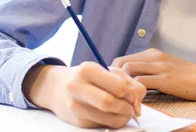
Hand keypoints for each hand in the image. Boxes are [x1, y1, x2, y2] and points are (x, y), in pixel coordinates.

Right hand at [23, 62, 145, 128]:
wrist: (57, 88)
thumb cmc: (89, 77)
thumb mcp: (107, 71)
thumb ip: (128, 82)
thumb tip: (137, 103)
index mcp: (88, 70)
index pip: (118, 86)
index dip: (130, 93)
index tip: (132, 95)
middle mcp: (78, 87)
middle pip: (110, 103)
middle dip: (127, 108)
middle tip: (131, 108)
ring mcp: (75, 106)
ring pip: (108, 118)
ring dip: (122, 118)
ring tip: (124, 112)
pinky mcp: (77, 122)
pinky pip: (103, 126)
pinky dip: (113, 122)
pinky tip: (112, 115)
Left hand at [112, 48, 195, 100]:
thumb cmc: (189, 77)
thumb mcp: (166, 68)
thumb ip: (150, 70)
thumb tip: (131, 82)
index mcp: (153, 53)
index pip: (123, 58)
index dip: (113, 73)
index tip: (112, 86)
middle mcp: (154, 56)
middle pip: (121, 63)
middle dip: (113, 79)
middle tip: (114, 94)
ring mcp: (160, 67)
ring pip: (128, 71)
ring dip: (122, 86)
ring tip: (124, 100)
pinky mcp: (165, 79)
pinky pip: (141, 84)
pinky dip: (134, 94)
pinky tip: (136, 103)